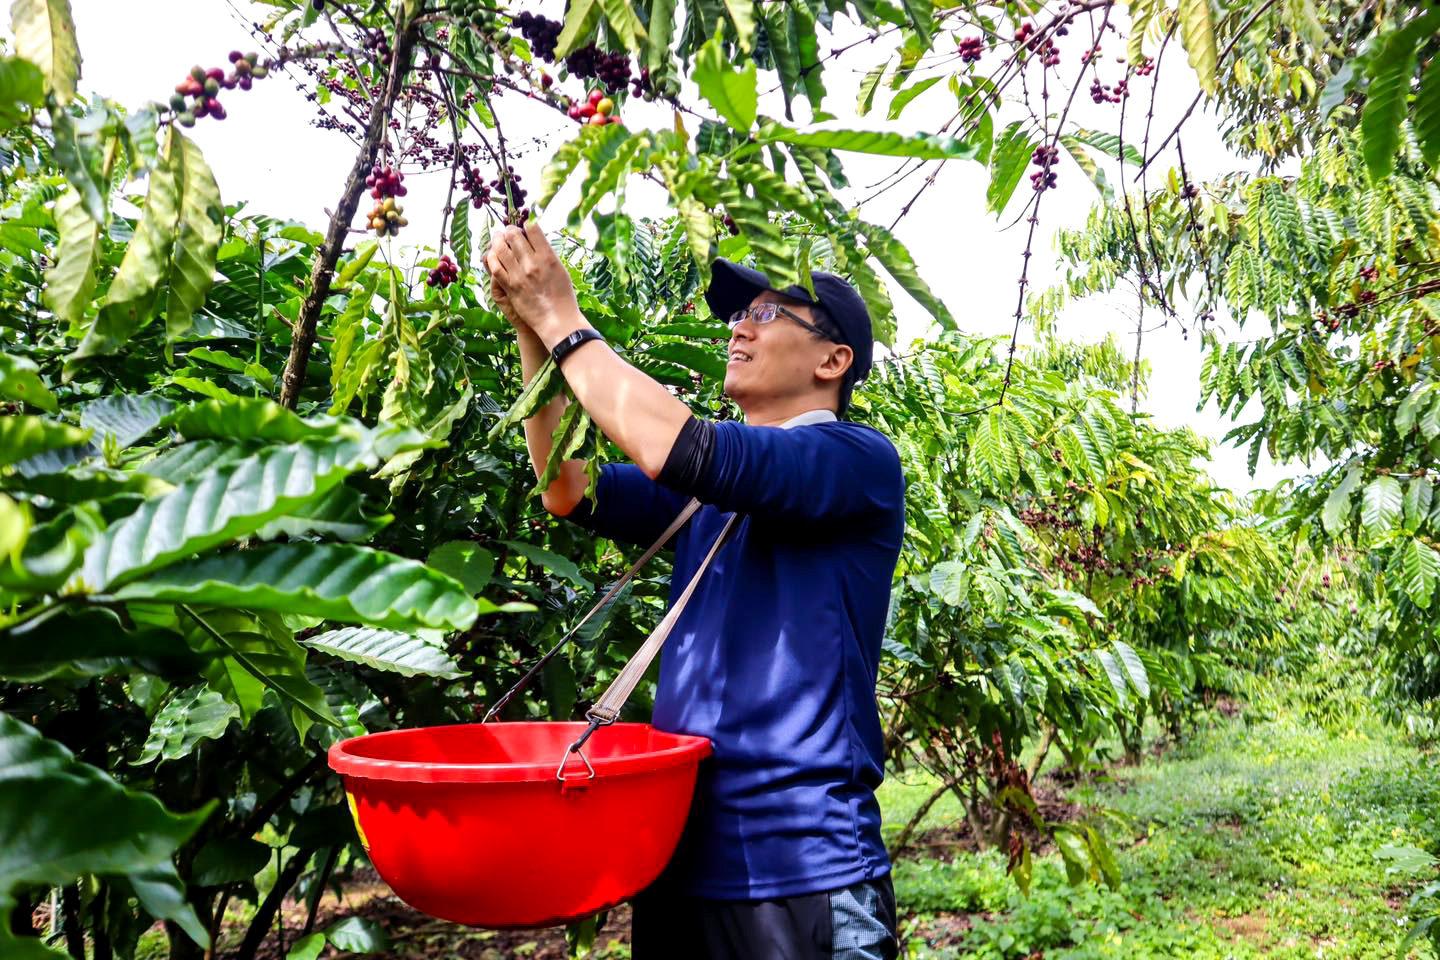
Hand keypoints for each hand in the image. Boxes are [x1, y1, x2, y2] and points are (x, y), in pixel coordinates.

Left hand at [483, 221, 582, 344]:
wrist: (557, 320)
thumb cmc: (563, 295)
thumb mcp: (561, 269)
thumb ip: (547, 254)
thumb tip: (535, 240)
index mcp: (548, 256)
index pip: (533, 228)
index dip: (527, 225)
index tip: (526, 227)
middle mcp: (532, 263)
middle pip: (514, 235)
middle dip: (510, 230)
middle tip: (509, 231)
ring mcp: (519, 275)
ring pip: (501, 248)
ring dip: (497, 240)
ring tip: (498, 238)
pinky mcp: (510, 287)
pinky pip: (495, 267)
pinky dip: (492, 257)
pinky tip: (492, 255)